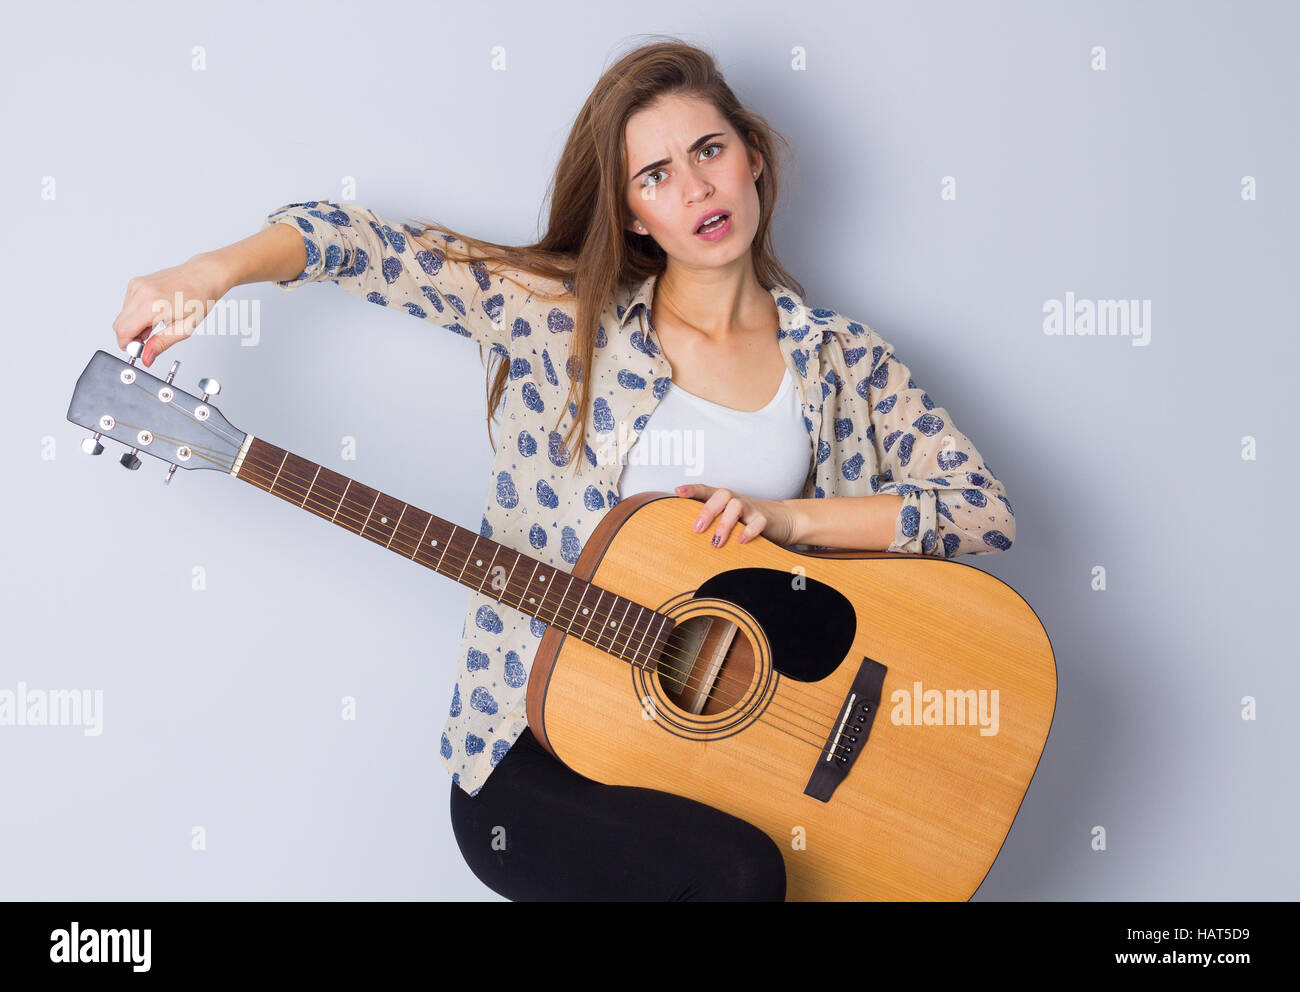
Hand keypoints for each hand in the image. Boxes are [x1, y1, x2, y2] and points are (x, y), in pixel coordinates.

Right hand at [111, 254, 233, 368]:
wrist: (203, 276)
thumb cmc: (199, 299)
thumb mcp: (184, 328)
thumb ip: (161, 344)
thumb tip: (146, 358)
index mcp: (152, 305)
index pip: (123, 331)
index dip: (129, 345)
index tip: (140, 348)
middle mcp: (141, 292)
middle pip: (118, 325)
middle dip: (131, 336)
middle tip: (151, 337)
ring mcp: (137, 285)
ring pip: (122, 315)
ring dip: (134, 324)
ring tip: (157, 322)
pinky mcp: (136, 282)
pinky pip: (127, 305)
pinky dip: (136, 313)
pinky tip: (154, 312)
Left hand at [674, 484, 797, 547]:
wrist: (783, 519)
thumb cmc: (748, 520)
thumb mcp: (729, 519)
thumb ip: (712, 524)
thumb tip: (686, 541)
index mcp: (725, 500)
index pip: (707, 490)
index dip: (693, 490)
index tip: (678, 491)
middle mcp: (736, 500)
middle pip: (721, 496)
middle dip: (707, 511)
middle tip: (697, 529)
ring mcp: (751, 508)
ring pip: (736, 506)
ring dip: (724, 524)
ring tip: (716, 542)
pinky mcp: (765, 519)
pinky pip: (757, 521)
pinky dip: (749, 531)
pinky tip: (740, 541)